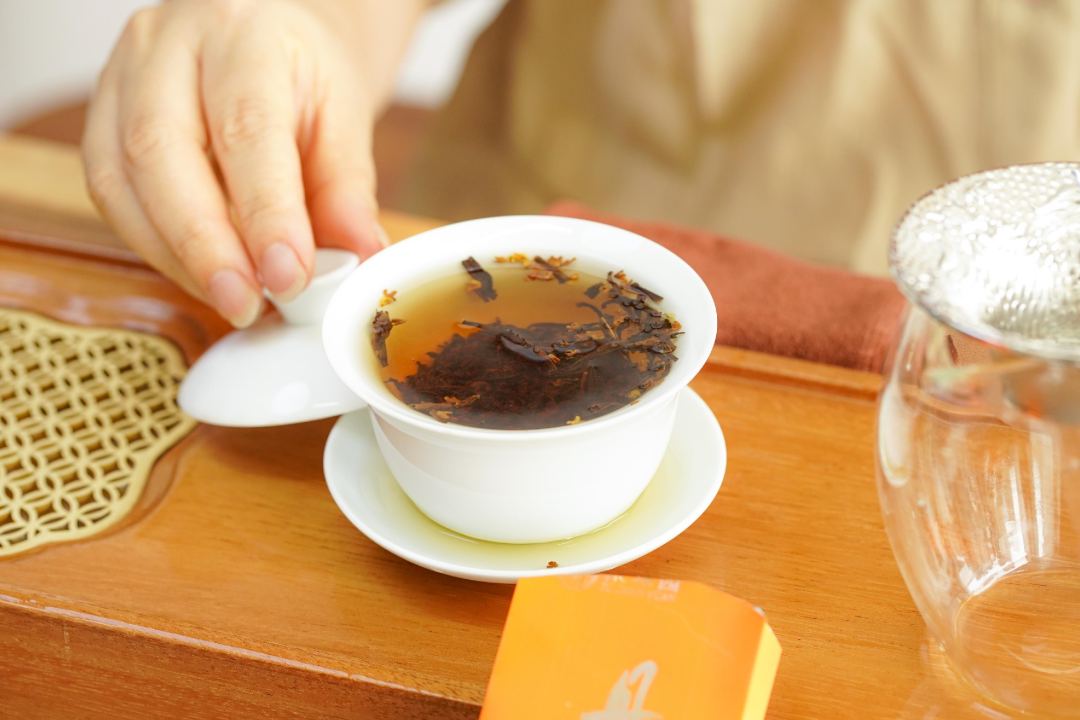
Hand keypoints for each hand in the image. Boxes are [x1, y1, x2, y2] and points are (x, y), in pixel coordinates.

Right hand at [83, 0, 387, 326]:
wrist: (268, 29)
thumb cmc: (304, 67)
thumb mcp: (345, 113)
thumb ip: (348, 188)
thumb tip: (359, 256)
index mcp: (244, 34)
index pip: (248, 130)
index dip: (265, 215)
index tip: (290, 277)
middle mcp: (168, 46)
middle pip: (162, 154)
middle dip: (205, 247)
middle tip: (248, 303)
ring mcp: (121, 77)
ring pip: (120, 180)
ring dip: (176, 257)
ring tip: (232, 298)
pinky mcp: (101, 118)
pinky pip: (109, 194)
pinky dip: (155, 246)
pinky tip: (200, 274)